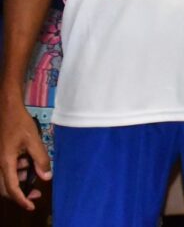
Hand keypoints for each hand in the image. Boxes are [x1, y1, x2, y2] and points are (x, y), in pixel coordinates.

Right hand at [0, 92, 50, 210]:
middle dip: (21, 193)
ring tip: (34, 171)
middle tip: (36, 194)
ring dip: (20, 180)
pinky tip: (28, 163)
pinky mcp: (1, 155)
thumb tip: (46, 177)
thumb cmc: (20, 123)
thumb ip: (40, 159)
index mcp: (5, 162)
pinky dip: (17, 171)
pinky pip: (6, 170)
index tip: (31, 206)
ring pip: (6, 179)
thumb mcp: (34, 141)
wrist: (7, 109)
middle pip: (6, 187)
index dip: (21, 199)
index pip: (11, 188)